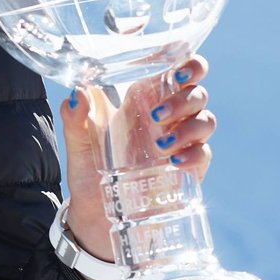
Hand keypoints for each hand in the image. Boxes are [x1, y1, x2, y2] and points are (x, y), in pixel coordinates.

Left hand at [58, 56, 215, 266]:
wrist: (98, 219)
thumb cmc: (90, 172)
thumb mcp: (77, 144)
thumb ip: (74, 118)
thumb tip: (76, 93)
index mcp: (138, 100)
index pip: (169, 69)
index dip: (184, 60)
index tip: (178, 65)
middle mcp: (163, 117)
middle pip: (194, 90)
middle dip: (186, 94)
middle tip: (159, 111)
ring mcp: (179, 142)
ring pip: (205, 119)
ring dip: (189, 126)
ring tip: (160, 144)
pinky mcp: (188, 170)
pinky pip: (205, 154)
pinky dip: (194, 155)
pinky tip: (174, 163)